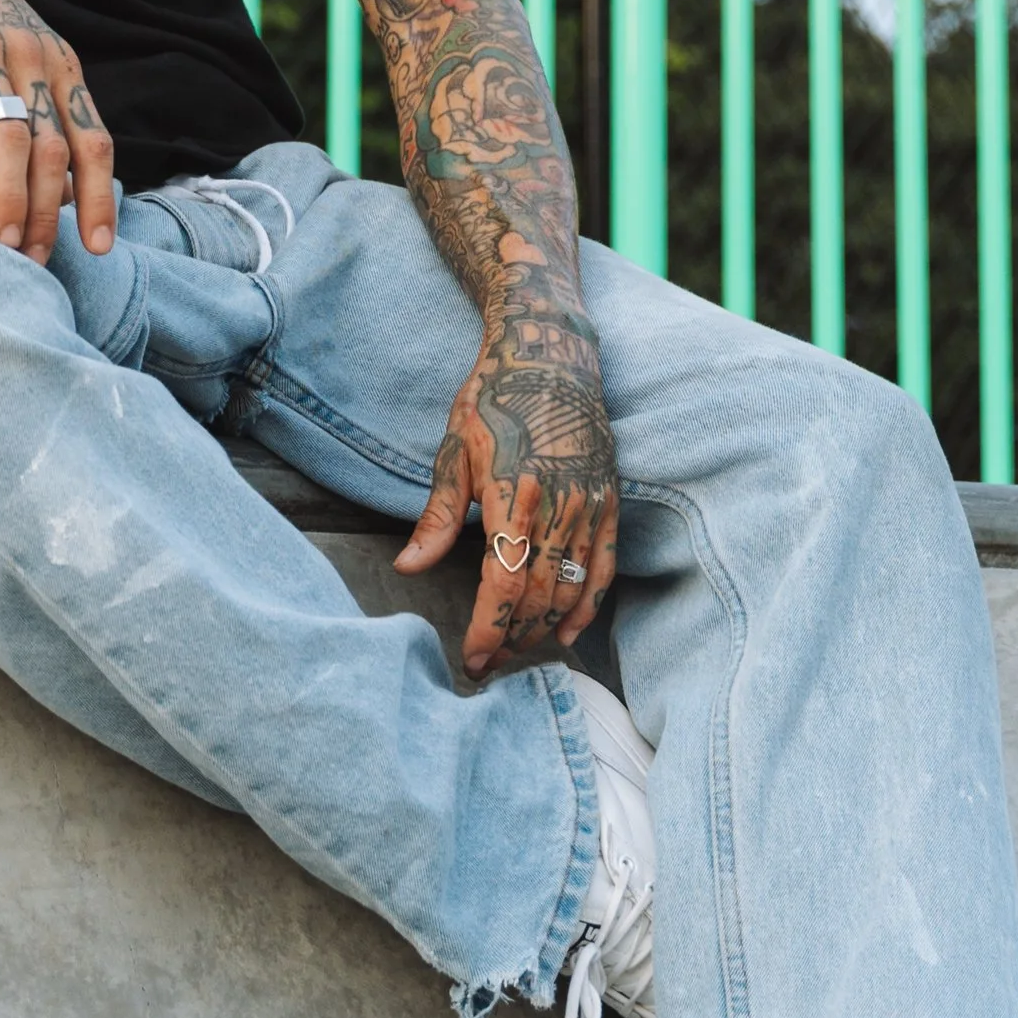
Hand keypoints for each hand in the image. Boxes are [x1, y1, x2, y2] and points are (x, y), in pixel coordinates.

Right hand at [0, 0, 115, 262]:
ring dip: (8, 199)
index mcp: (61, 65)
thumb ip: (51, 115)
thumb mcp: (32, 55)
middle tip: (33, 260)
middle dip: (47, 213)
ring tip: (1, 246)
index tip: (98, 247)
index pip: (94, 141)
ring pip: (7, 138)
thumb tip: (69, 195)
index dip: (100, 197)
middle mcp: (30, 59)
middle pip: (52, 149)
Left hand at [394, 299, 617, 676]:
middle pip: (538, 596)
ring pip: (570, 589)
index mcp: (512, 495)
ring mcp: (590, 505)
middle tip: (489, 661)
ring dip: (542, 627)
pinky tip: (567, 632)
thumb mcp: (453, 453)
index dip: (488, 631)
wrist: (549, 356)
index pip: (503, 584)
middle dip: (512, 637)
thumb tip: (407, 568)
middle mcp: (558, 505)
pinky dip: (587, 607)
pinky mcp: (609, 501)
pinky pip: (602, 569)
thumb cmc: (492, 401)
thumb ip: (437, 519)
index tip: (472, 660)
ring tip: (517, 647)